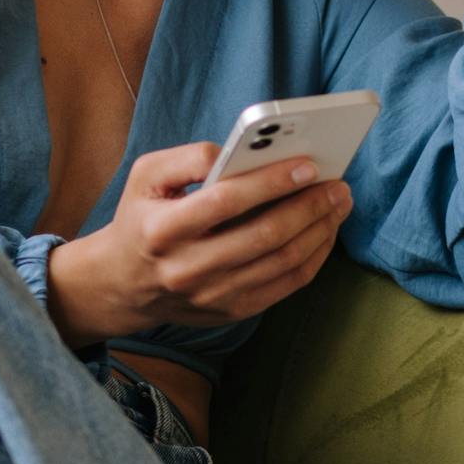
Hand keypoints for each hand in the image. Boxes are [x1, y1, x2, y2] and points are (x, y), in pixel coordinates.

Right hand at [43, 142, 352, 346]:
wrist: (124, 283)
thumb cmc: (142, 217)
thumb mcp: (145, 175)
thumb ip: (188, 158)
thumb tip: (239, 153)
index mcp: (162, 229)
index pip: (225, 202)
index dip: (270, 182)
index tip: (307, 165)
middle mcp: (187, 269)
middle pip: (263, 237)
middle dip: (308, 207)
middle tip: (338, 185)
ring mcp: (212, 296)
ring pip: (282, 263)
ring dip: (319, 231)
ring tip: (339, 204)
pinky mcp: (232, 311)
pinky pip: (286, 286)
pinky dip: (313, 257)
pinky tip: (324, 232)